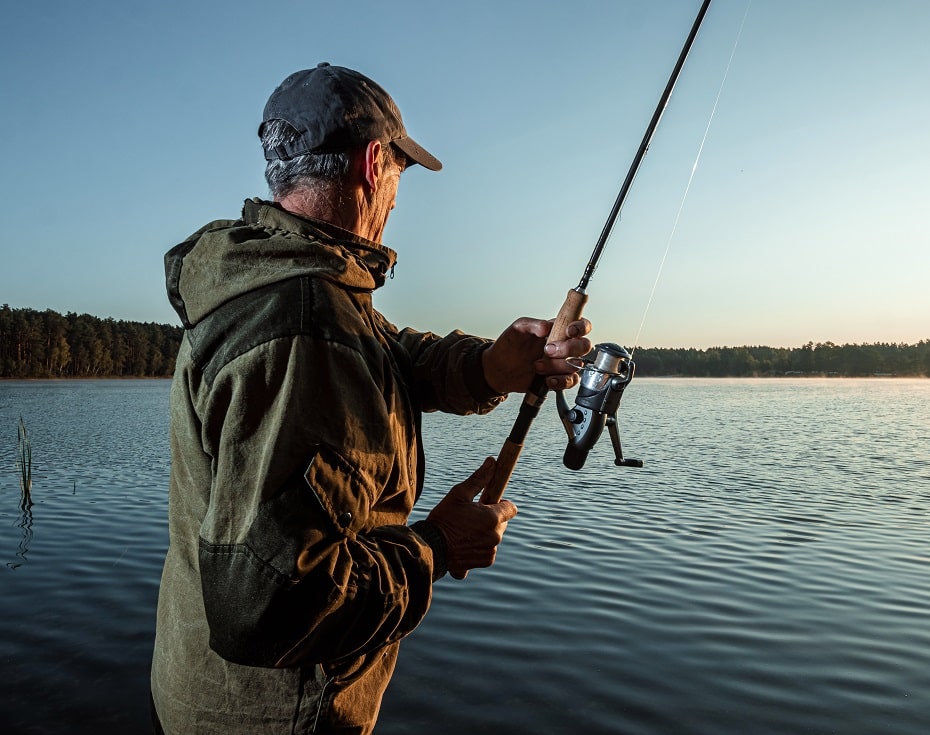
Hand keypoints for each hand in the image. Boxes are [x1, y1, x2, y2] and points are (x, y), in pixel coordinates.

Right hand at [426, 457, 517, 579]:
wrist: (430, 547)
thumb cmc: (444, 518)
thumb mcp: (459, 494)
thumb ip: (479, 479)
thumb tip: (492, 462)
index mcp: (493, 518)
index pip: (511, 508)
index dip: (501, 504)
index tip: (488, 503)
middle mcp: (495, 536)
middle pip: (501, 523)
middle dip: (490, 519)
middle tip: (471, 517)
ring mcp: (490, 551)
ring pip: (493, 537)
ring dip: (484, 533)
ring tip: (464, 531)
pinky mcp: (484, 562)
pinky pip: (486, 551)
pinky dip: (478, 547)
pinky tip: (462, 543)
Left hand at [482, 317, 591, 393]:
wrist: (499, 369)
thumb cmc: (509, 345)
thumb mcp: (518, 329)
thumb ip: (532, 324)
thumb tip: (546, 326)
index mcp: (557, 329)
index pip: (581, 324)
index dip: (580, 327)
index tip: (569, 332)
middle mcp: (563, 345)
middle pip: (584, 346)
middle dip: (569, 349)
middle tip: (548, 350)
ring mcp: (562, 363)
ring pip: (576, 365)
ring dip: (557, 366)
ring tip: (537, 366)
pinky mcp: (559, 378)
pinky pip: (571, 381)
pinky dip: (560, 381)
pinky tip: (547, 379)